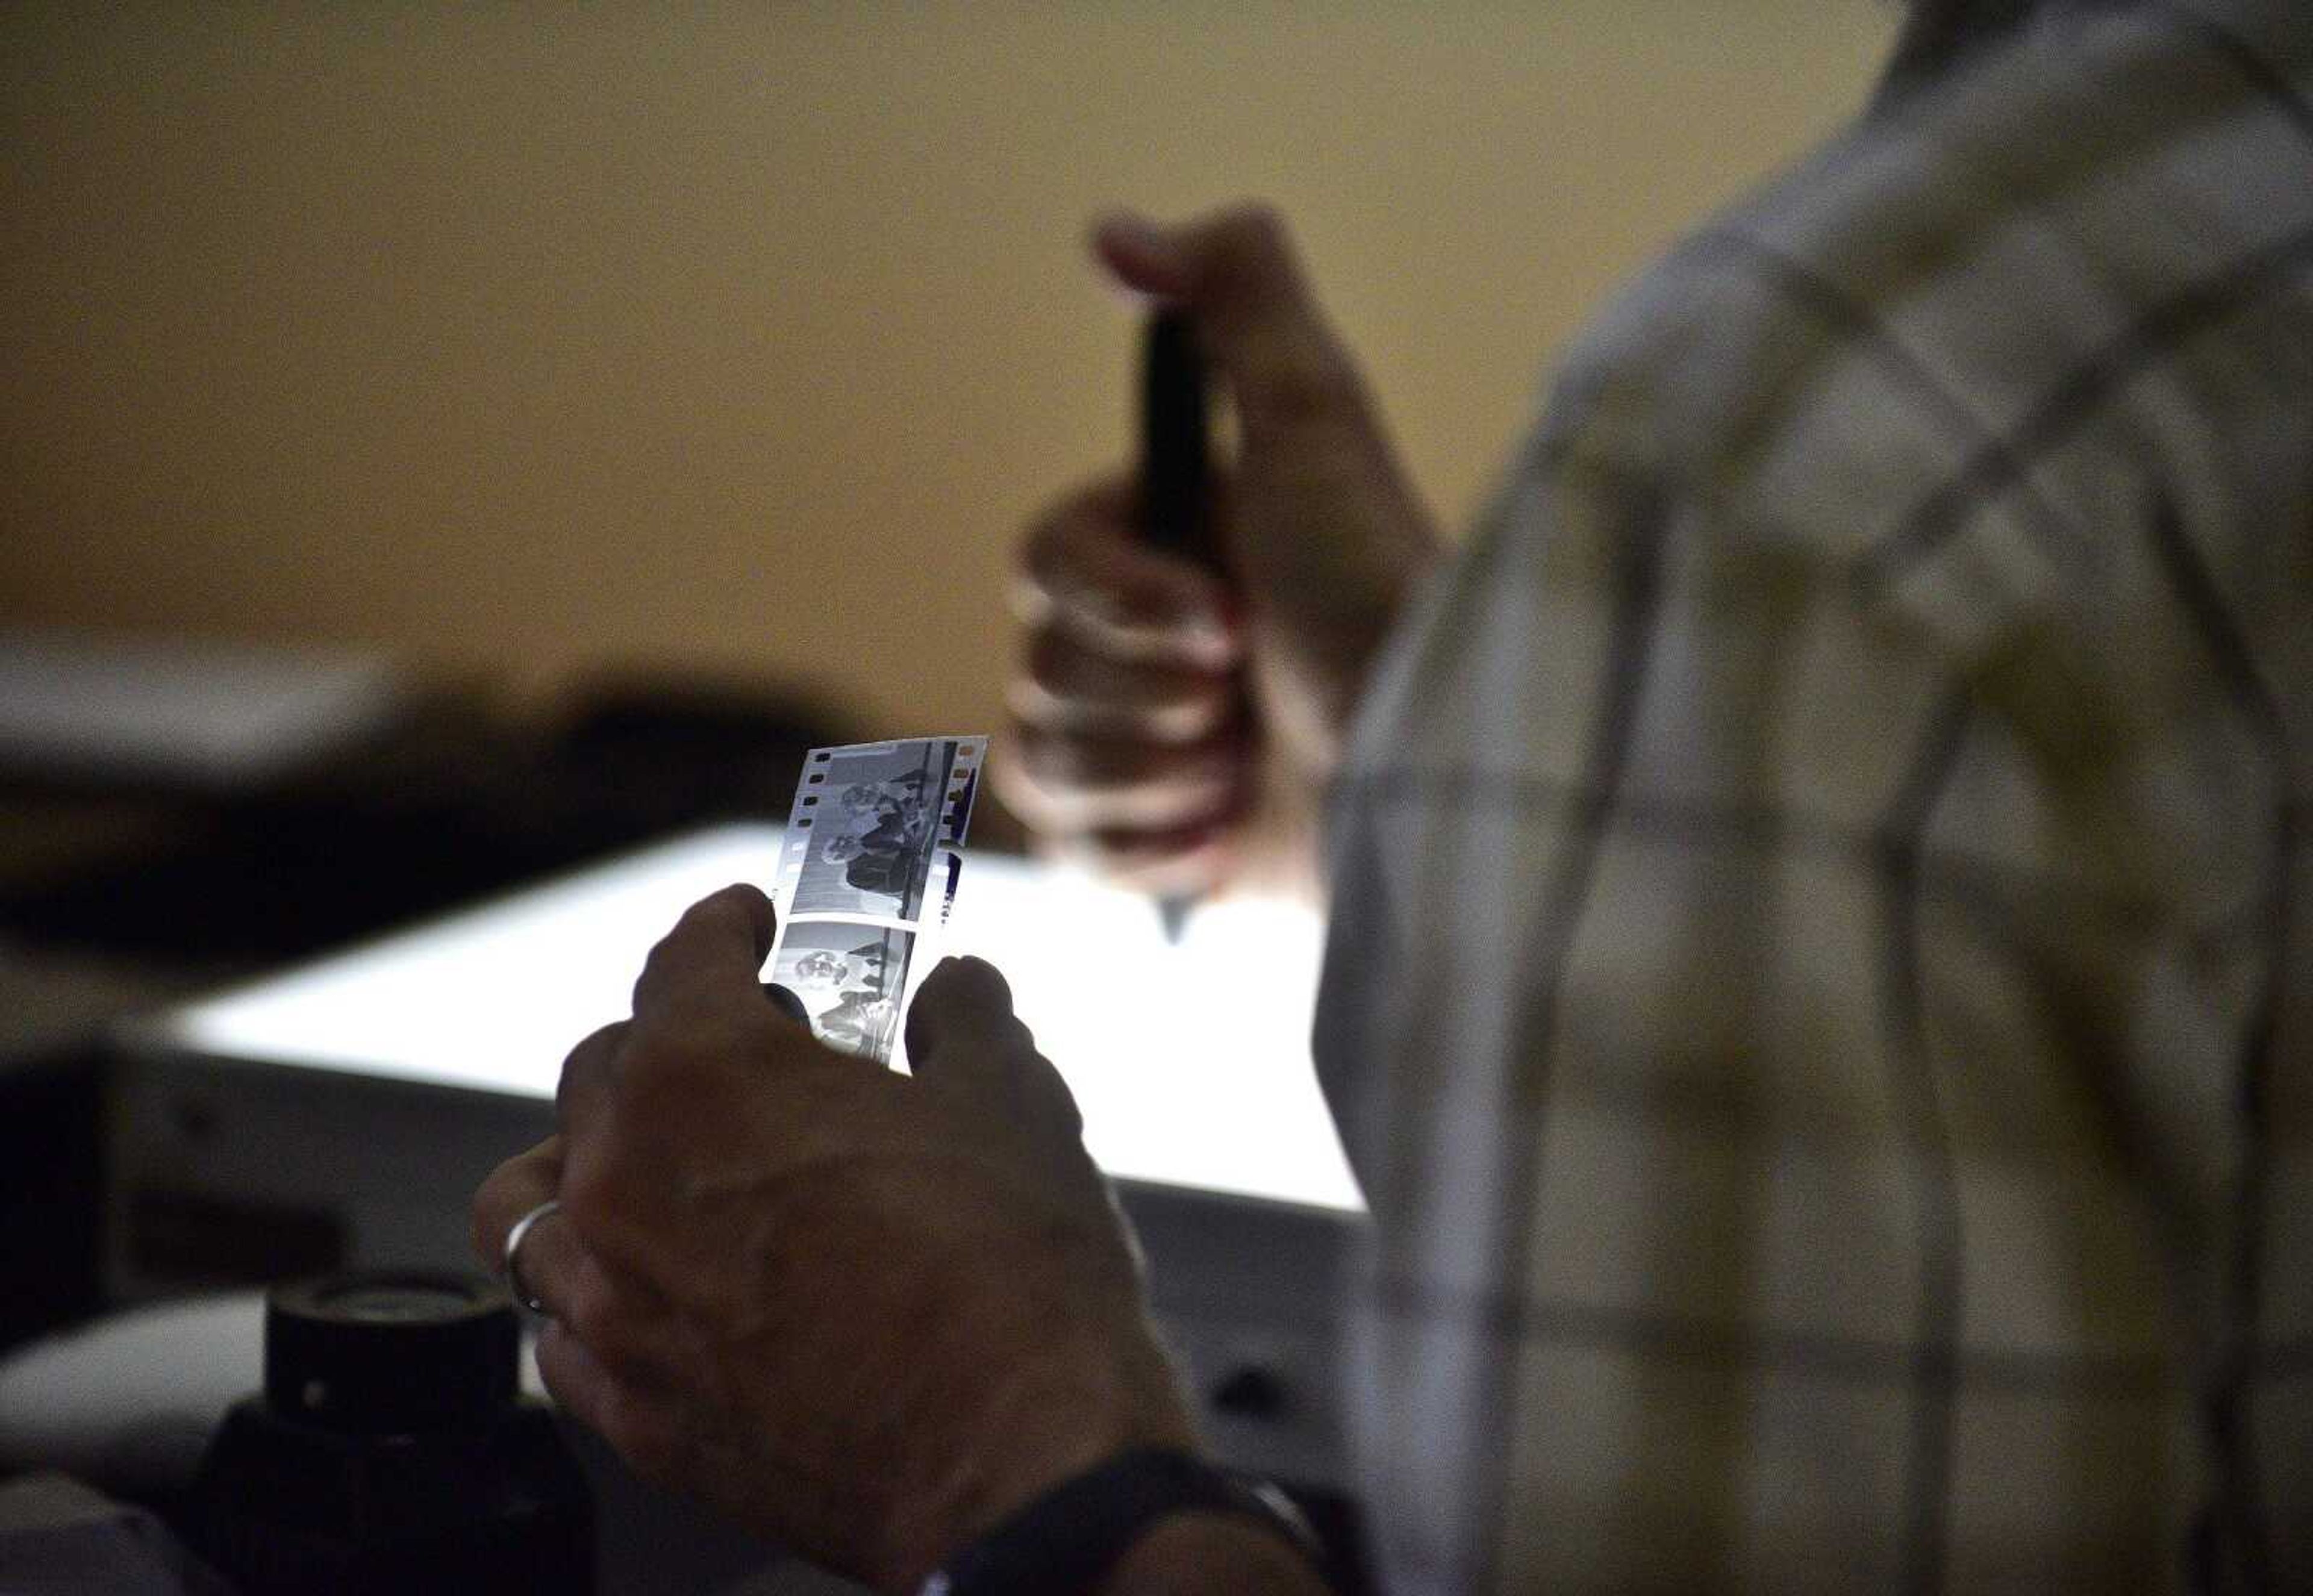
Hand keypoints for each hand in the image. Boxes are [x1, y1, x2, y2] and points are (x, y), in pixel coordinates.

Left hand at [471, 886, 1197, 1593]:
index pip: (681, 960)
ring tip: (655, 1169)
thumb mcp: (1012, 1103)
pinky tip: (657, 1289)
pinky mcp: (630, 1411)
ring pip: (530, 1200)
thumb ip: (965, 1026)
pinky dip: (594, 1292)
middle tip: (751, 1060)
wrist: (1018, 1466)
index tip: (747, 925)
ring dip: (586, 1165)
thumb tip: (957, 999)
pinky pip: (557, 1331)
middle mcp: (623, 1179)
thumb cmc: (1011, 1280)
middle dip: (670, 1046)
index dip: (724, 928)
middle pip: (601, 1072)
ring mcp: (612, 1305)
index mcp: (706, 1074)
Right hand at [996, 204, 1441, 900]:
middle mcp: (1145, 643)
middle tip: (1249, 691)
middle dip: (1149, 695)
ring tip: (1251, 767)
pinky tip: (1231, 834)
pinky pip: (1068, 850)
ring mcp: (1143, 750)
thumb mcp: (1319, 422)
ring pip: (1040, 762)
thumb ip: (1236, 295)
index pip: (1041, 565)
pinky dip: (1149, 849)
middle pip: (1034, 669)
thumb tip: (1113, 230)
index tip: (1222, 621)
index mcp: (1165, 549)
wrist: (1437, 787)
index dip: (1116, 603)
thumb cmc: (1380, 601)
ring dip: (1154, 772)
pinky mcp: (1152, 848)